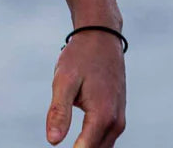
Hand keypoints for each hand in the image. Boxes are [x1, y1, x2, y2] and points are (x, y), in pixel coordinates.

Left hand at [46, 30, 125, 147]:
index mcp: (102, 116)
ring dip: (86, 147)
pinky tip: (79, 141)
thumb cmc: (80, 56)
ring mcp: (119, 119)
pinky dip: (93, 142)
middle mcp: (115, 122)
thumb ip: (59, 111)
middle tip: (55, 140)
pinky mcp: (118, 114)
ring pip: (102, 147)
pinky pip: (106, 138)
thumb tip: (52, 142)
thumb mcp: (63, 80)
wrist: (101, 36)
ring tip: (71, 142)